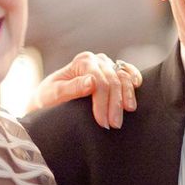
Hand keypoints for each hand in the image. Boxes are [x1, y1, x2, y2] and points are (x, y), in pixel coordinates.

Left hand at [26, 52, 142, 128]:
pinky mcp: (112, 70)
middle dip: (115, 104)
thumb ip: (72, 88)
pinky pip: (127, 71)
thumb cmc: (47, 98)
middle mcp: (95, 60)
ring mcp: (105, 64)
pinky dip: (133, 77)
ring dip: (127, 95)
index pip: (100, 82)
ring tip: (127, 112)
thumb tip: (92, 82)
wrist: (47, 98)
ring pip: (123, 76)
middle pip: (113, 81)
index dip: (103, 103)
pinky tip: (137, 87)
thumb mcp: (53, 94)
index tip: (103, 122)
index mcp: (82, 62)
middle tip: (115, 125)